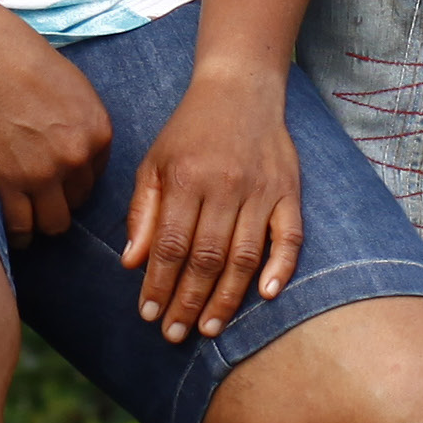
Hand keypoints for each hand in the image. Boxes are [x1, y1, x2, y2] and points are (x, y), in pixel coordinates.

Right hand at [0, 18, 113, 242]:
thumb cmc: (25, 61)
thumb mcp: (75, 88)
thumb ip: (84, 125)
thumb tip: (80, 152)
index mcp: (99, 131)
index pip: (96, 178)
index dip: (75, 180)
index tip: (58, 180)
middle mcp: (77, 157)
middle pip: (78, 203)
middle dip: (61, 201)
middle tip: (41, 197)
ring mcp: (44, 174)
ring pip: (54, 224)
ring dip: (42, 222)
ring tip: (27, 216)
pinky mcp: (10, 184)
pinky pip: (21, 228)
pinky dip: (18, 233)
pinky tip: (11, 227)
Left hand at [121, 65, 302, 343]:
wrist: (240, 87)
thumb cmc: (190, 130)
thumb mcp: (155, 162)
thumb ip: (144, 212)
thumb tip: (132, 263)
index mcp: (186, 178)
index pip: (171, 245)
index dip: (159, 284)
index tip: (148, 315)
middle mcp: (224, 185)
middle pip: (206, 257)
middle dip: (188, 302)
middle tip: (175, 335)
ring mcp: (261, 189)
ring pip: (244, 255)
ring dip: (227, 297)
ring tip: (211, 329)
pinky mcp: (289, 190)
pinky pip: (290, 236)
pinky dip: (281, 267)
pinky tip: (266, 296)